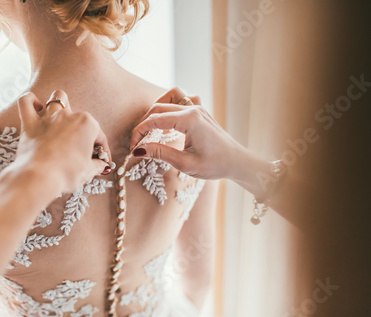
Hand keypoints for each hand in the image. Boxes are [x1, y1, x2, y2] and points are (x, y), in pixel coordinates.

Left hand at [12, 90, 110, 193]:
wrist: (39, 177)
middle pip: (79, 116)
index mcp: (86, 124)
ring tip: (61, 121)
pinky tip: (36, 107)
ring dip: (60, 107)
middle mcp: (68, 115)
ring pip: (56, 98)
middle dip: (81, 129)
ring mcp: (48, 117)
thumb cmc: (66, 173)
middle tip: (80, 146)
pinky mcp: (30, 123)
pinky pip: (26, 102)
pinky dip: (30, 101)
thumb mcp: (87, 171)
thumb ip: (97, 165)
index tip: (101, 160)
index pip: (98, 135)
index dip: (102, 149)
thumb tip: (100, 165)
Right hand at [130, 87, 252, 180]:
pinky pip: (181, 99)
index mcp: (189, 120)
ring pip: (169, 96)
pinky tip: (167, 118)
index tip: (132, 147)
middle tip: (137, 142)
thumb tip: (138, 150)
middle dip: (143, 123)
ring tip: (149, 126)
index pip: (154, 120)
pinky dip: (170, 104)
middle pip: (158, 107)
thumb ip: (160, 153)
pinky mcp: (200, 111)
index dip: (139, 132)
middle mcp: (193, 109)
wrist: (237, 162)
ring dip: (156, 108)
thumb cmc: (214, 165)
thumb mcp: (184, 164)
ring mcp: (197, 108)